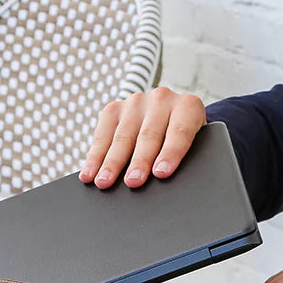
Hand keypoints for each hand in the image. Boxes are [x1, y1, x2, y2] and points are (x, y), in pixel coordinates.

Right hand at [79, 87, 205, 188]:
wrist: (170, 116)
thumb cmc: (184, 140)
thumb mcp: (194, 145)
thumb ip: (187, 157)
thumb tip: (165, 180)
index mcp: (188, 107)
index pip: (179, 131)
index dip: (170, 153)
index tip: (161, 173)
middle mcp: (162, 99)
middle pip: (149, 135)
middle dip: (139, 161)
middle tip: (132, 182)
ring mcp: (136, 102)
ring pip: (123, 136)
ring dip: (111, 162)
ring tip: (104, 182)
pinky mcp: (114, 108)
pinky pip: (102, 134)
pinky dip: (94, 157)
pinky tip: (89, 173)